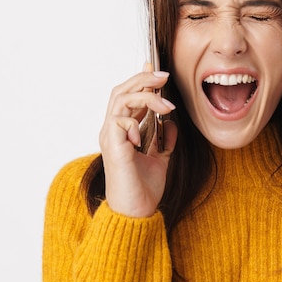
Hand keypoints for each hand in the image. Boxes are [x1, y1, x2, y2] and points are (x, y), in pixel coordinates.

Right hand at [99, 66, 177, 217]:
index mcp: (121, 131)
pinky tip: (145, 135)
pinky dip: (135, 121)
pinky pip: (119, 121)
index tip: (154, 68)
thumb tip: (171, 122)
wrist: (137, 213)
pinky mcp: (113, 147)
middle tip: (163, 76)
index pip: (127, 96)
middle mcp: (112, 131)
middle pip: (120, 91)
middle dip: (143, 79)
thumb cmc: (143, 189)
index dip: (140, 80)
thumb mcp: (160, 158)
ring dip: (145, 95)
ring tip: (165, 104)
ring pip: (120, 100)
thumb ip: (164, 140)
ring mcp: (111, 138)